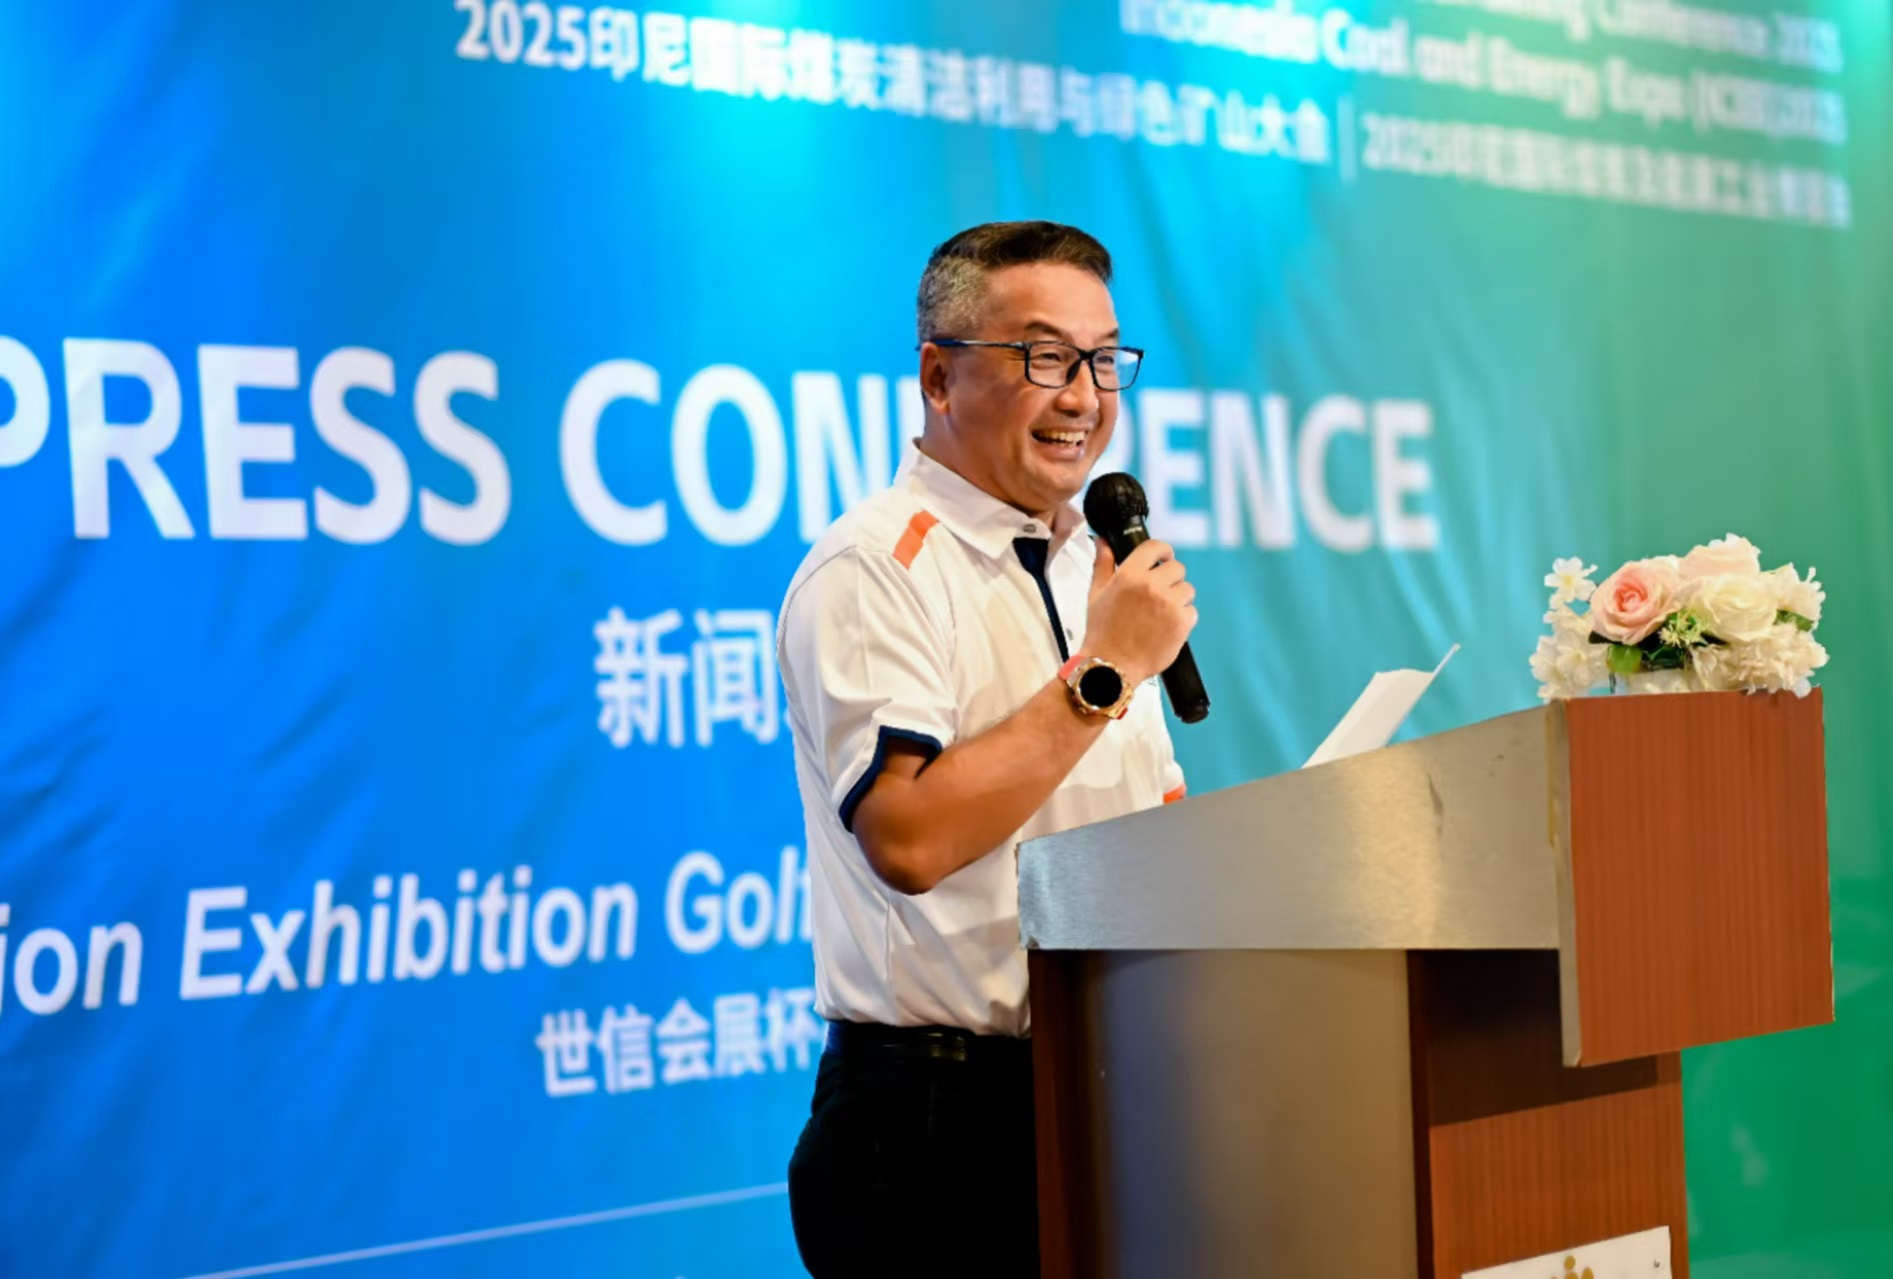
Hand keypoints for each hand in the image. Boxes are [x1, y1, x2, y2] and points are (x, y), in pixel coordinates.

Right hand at [1082, 539, 1196, 686]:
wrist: (1110, 666)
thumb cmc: (1102, 632)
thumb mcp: (1096, 594)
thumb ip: (1102, 564)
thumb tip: (1103, 543)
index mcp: (1129, 575)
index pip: (1156, 547)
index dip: (1163, 551)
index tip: (1164, 557)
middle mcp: (1151, 586)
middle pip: (1177, 568)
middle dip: (1170, 578)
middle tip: (1160, 592)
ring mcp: (1169, 605)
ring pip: (1187, 589)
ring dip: (1178, 598)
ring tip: (1161, 612)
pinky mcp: (1181, 623)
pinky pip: (1192, 611)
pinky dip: (1183, 618)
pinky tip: (1166, 626)